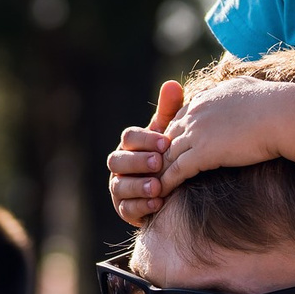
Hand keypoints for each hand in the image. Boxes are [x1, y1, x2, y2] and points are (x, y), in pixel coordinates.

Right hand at [107, 81, 184, 225]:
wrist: (176, 188)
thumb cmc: (170, 156)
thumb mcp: (171, 134)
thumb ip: (170, 112)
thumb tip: (172, 84)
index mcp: (130, 144)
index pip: (129, 137)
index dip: (145, 139)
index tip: (165, 143)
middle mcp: (119, 165)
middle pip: (118, 161)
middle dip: (137, 162)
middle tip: (158, 163)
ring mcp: (120, 187)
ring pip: (120, 186)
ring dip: (138, 186)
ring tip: (157, 187)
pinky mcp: (125, 208)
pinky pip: (126, 208)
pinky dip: (141, 206)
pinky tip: (157, 203)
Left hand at [147, 78, 294, 197]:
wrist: (284, 114)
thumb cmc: (277, 103)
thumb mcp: (249, 87)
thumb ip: (237, 88)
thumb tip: (242, 86)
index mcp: (206, 99)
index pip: (180, 118)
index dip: (175, 135)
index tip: (171, 149)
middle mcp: (196, 113)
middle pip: (168, 137)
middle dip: (160, 154)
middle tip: (153, 171)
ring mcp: (197, 132)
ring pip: (168, 155)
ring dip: (158, 171)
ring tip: (151, 186)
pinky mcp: (203, 152)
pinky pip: (176, 170)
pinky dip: (167, 183)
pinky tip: (162, 194)